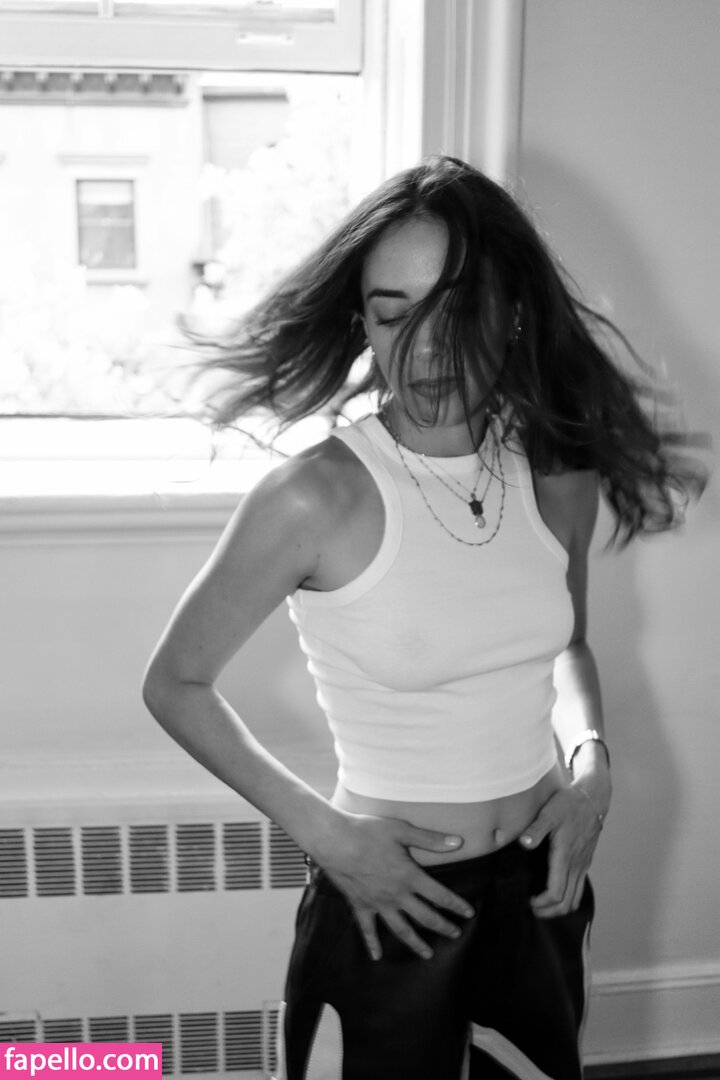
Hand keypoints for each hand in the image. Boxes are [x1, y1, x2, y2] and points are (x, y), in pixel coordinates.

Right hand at [315, 812, 475, 960]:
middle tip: (455, 934)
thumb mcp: (402, 830)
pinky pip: (368, 929)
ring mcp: (378, 903)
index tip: (469, 913)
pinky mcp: (360, 905)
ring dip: (416, 943)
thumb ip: (430, 839)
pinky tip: (377, 956)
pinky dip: (372, 944)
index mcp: (410, 876)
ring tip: (428, 954)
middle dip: (443, 926)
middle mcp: (396, 895)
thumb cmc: (368, 831)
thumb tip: (458, 842)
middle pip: (425, 916)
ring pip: (401, 929)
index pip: (440, 895)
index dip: (456, 905)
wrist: (335, 841)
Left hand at [518, 782, 606, 917]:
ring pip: (575, 899)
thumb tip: (523, 843)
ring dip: (559, 907)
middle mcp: (576, 865)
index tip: (528, 900)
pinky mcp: (585, 862)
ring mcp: (583, 865)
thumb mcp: (548, 813)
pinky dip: (567, 897)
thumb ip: (536, 829)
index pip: (556, 893)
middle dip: (549, 912)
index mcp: (565, 857)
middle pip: (566, 903)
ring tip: (541, 904)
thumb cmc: (568, 805)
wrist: (592, 798)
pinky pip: (579, 888)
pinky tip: (555, 890)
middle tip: (532, 909)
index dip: (541, 904)